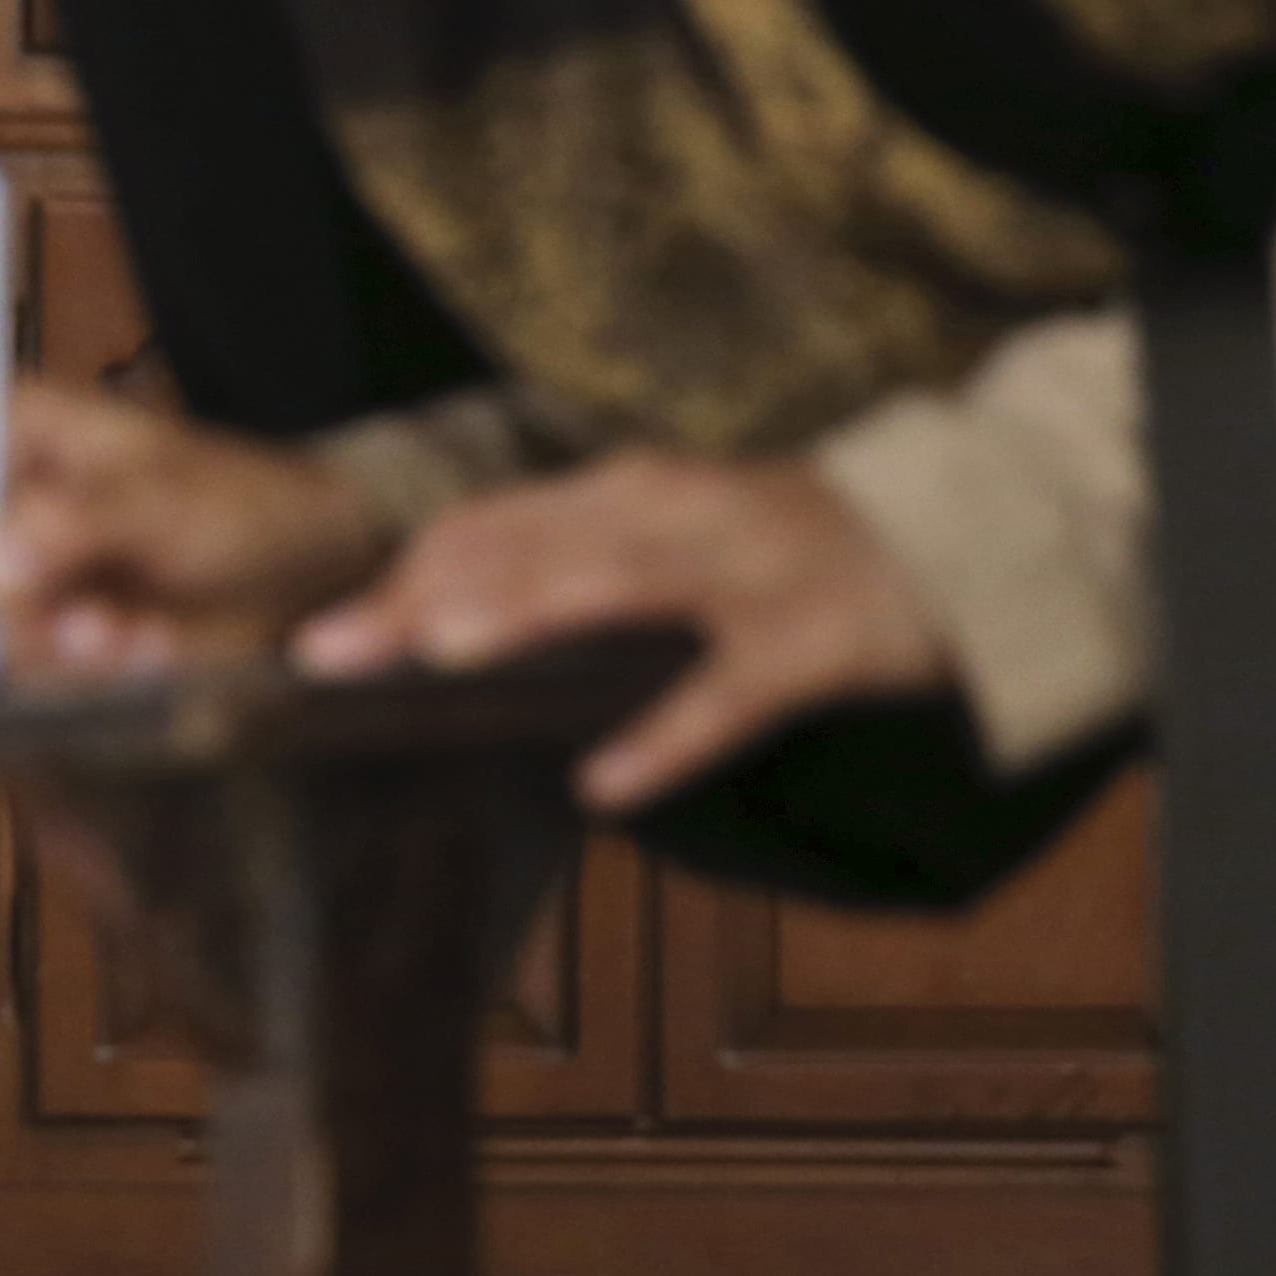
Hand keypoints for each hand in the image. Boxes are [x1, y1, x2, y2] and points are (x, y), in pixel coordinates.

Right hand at [0, 387, 389, 679]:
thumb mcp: (168, 499)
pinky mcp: (27, 632)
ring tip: (129, 634)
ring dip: (35, 658)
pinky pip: (1, 679)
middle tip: (70, 627)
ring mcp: (0, 570)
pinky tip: (134, 652)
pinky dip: (64, 682)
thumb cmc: (243, 502)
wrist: (301, 562)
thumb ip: (72, 523)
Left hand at [290, 450, 951, 812]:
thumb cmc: (787, 549)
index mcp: (630, 491)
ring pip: (620, 587)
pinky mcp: (812, 640)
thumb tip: (447, 615)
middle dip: (422, 600)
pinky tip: (601, 783)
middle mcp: (675, 514)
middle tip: (326, 654)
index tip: (312, 634)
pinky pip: (727, 694)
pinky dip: (664, 736)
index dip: (398, 577)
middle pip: (527, 548)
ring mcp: (746, 572)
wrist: (963, 533)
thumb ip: (575, 561)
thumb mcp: (674, 536)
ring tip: (443, 657)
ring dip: (528, 614)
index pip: (489, 525)